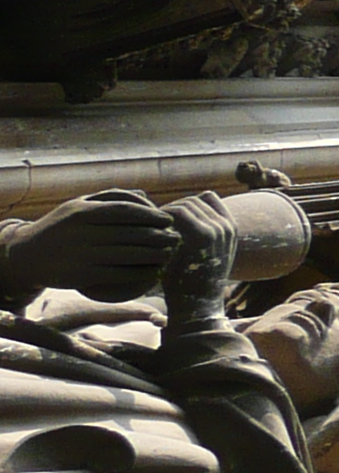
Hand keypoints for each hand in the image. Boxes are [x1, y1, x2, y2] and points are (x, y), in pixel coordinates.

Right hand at [0, 190, 175, 302]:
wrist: (27, 255)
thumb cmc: (61, 226)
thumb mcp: (77, 205)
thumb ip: (109, 197)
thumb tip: (145, 197)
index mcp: (81, 211)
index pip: (124, 211)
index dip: (151, 215)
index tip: (168, 220)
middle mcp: (81, 232)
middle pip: (129, 234)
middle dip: (158, 236)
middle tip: (176, 238)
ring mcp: (80, 254)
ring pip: (126, 255)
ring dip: (153, 256)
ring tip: (170, 254)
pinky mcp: (81, 275)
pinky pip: (117, 275)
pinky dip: (139, 274)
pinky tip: (154, 273)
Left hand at [157, 194, 240, 321]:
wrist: (196, 308)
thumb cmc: (194, 283)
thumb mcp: (208, 255)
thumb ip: (204, 232)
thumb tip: (179, 210)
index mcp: (230, 229)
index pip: (207, 198)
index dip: (187, 205)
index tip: (170, 222)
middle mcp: (225, 227)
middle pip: (192, 200)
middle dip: (171, 211)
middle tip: (153, 228)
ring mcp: (215, 230)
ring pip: (183, 204)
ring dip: (163, 216)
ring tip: (150, 233)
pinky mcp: (200, 236)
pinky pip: (176, 213)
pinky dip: (160, 221)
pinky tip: (149, 238)